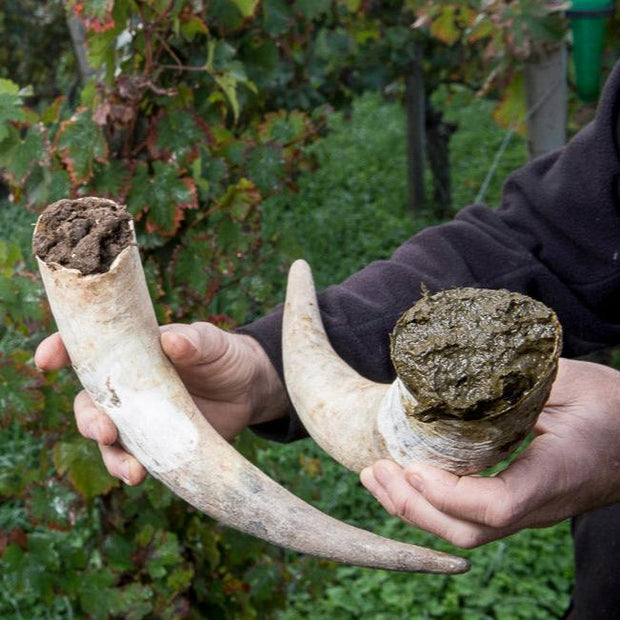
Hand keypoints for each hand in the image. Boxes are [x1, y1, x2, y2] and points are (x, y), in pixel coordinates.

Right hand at [35, 323, 288, 484]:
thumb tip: (172, 340)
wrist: (248, 389)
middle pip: (89, 403)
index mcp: (131, 354)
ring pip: (107, 440)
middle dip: (88, 419)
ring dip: (110, 455)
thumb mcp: (211, 342)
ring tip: (130, 469)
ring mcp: (139, 419)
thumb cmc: (223, 355)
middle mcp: (127, 388)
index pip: (88, 350)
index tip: (47, 359)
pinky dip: (130, 469)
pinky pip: (133, 459)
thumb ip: (193, 340)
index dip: (61, 350)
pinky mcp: (155, 444)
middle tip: (105, 430)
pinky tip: (139, 476)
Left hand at [360, 358, 619, 547]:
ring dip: (413, 509)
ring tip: (375, 477)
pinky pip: (468, 516)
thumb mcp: (569, 382)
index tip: (413, 467)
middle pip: (469, 530)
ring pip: (465, 531)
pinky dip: (429, 502)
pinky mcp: (516, 502)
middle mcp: (540, 504)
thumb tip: (455, 371)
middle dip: (413, 507)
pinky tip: (404, 480)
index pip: (498, 505)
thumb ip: (518, 380)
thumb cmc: (610, 406)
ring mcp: (527, 510)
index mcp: (556, 473)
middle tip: (376, 470)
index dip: (449, 494)